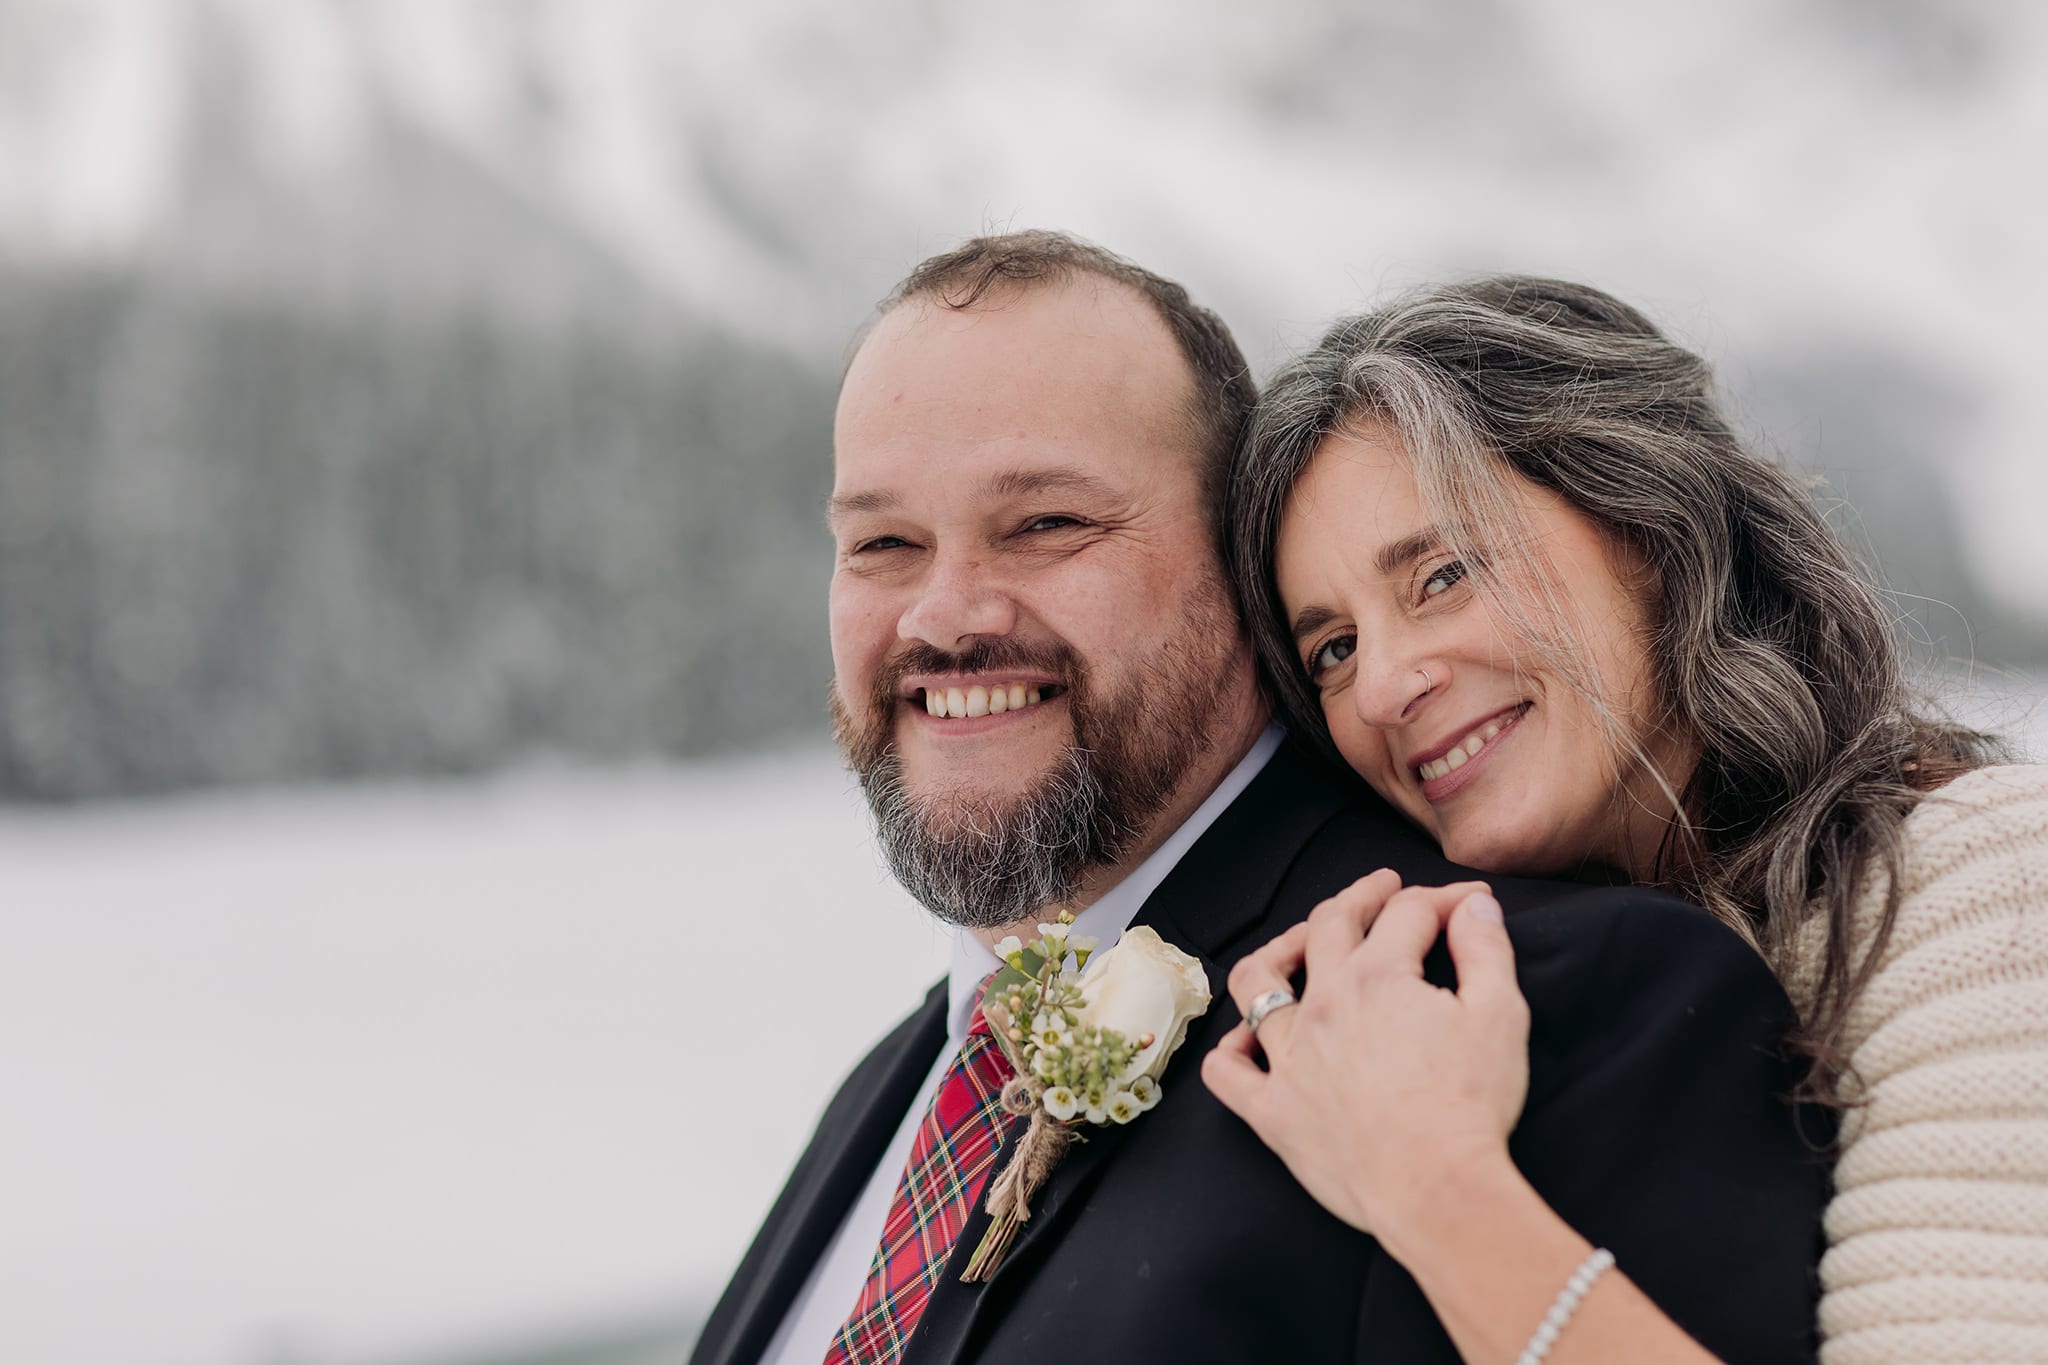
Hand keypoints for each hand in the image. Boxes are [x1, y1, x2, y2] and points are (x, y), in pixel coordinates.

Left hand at [1201, 870, 1530, 1242]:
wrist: (1438, 1190)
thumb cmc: (1472, 1106)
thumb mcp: (1500, 1015)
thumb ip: (1486, 949)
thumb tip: (1475, 905)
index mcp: (1379, 977)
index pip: (1407, 913)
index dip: (1443, 900)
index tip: (1469, 904)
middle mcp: (1323, 1005)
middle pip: (1328, 925)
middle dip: (1360, 896)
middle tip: (1383, 890)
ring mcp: (1289, 1058)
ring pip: (1257, 984)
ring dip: (1277, 952)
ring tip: (1299, 944)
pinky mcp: (1272, 1111)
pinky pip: (1227, 1074)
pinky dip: (1231, 1051)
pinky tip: (1248, 1042)